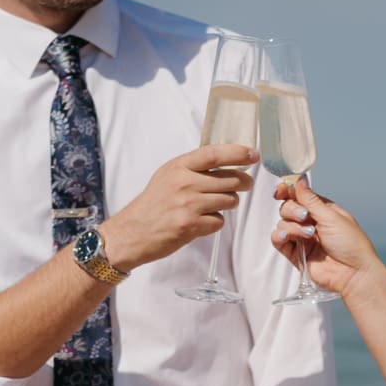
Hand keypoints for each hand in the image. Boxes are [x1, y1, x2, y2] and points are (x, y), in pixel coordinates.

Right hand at [101, 144, 257, 270]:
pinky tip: (201, 221)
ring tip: (213, 205)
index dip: (238, 152)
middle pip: (230, 179)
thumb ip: (193, 167)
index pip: (214, 154)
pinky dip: (215, 222)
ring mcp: (188, 205)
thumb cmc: (153, 204)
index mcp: (178, 167)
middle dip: (243, 183)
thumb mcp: (168, 175)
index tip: (253, 154)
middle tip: (244, 185)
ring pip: (229, 200)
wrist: (132, 232)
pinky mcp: (191, 226)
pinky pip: (219, 221)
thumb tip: (226, 160)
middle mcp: (184, 183)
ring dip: (228, 203)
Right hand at [272, 176, 382, 298]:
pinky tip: (287, 236)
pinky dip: (280, 236)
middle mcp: (311, 222)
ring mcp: (303, 238)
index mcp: (323, 210)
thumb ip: (311, 199)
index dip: (287, 191)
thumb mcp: (331, 216)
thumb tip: (299, 179)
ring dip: (292, 226)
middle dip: (292, 210)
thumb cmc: (351, 244)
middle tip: (304, 217)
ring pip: (282, 223)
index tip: (280, 191)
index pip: (299, 195)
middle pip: (288, 207)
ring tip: (308, 235)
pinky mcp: (296, 254)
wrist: (354, 273)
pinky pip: (279, 240)